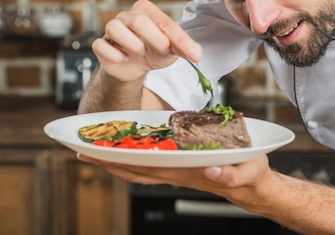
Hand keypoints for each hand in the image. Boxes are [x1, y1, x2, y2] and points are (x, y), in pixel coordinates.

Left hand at [77, 153, 269, 202]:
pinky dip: (132, 158)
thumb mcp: (246, 173)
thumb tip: (211, 172)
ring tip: (94, 150)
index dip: (119, 160)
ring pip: (139, 168)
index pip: (145, 167)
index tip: (96, 153)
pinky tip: (125, 150)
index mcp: (185, 171)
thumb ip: (231, 174)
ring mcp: (176, 170)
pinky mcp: (180, 166)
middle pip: (134, 168)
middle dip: (108, 161)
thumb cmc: (249, 175)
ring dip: (115, 161)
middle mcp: (175, 172)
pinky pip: (150, 163)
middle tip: (81, 150)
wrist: (253, 185)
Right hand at [91, 0, 201, 81]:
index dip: (180, 40)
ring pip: (114, 27)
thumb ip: (185, 48)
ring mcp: (111, 28)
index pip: (165, 22)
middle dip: (155, 39)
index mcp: (147, 10)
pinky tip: (124, 59)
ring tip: (141, 53)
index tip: (193, 55)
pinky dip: (114, 55)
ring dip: (132, 45)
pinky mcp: (100, 44)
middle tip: (162, 50)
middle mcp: (127, 16)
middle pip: (138, 21)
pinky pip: (100, 45)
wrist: (134, 67)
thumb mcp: (173, 49)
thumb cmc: (154, 51)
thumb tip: (197, 53)